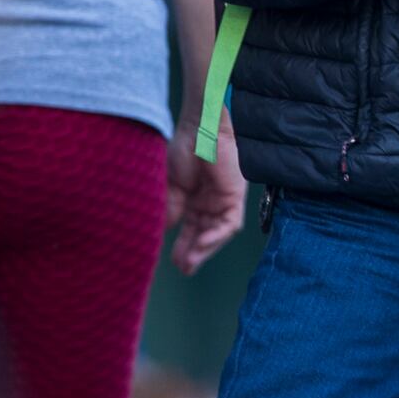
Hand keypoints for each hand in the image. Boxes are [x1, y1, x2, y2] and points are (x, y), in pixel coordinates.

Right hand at [167, 118, 248, 273]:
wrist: (199, 128)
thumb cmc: (183, 149)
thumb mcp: (172, 185)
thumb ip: (171, 209)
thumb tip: (163, 231)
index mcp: (192, 200)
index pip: (189, 229)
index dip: (182, 246)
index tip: (172, 262)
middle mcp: (209, 203)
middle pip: (202, 234)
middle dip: (193, 252)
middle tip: (183, 269)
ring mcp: (223, 201)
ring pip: (216, 233)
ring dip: (204, 248)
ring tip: (190, 263)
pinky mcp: (235, 197)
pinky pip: (229, 223)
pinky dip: (216, 235)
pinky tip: (203, 243)